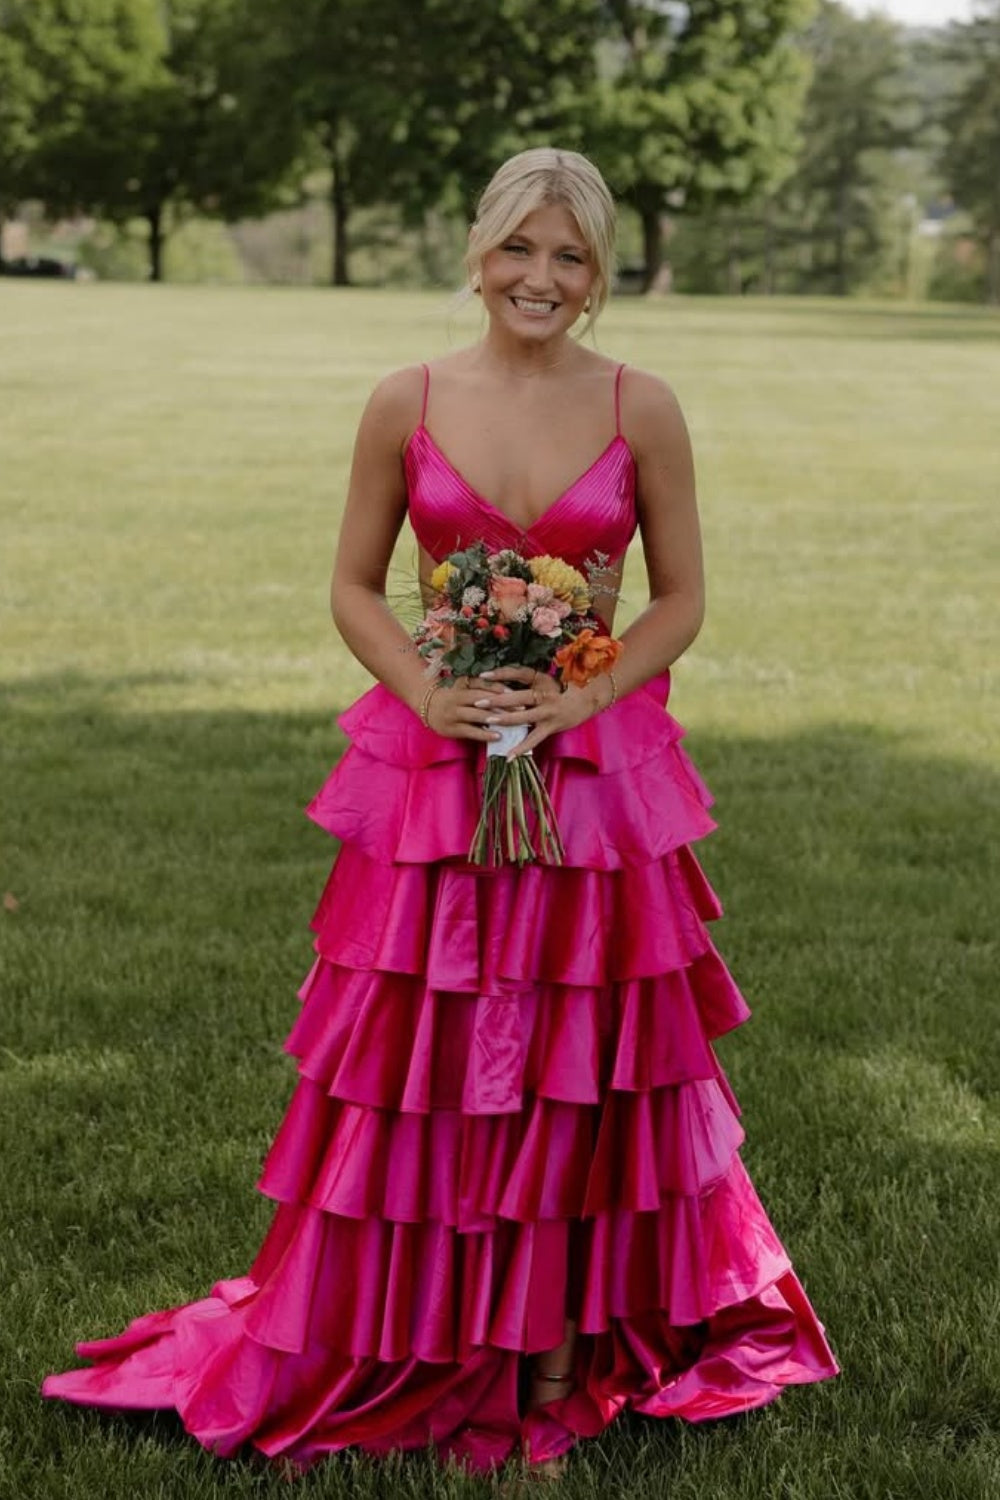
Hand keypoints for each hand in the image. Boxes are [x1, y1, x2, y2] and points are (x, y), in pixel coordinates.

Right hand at [422, 674, 508, 742]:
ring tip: (511, 721)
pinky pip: (470, 731)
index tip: (515, 692)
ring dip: (494, 717)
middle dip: (502, 703)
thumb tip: (507, 689)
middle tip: (521, 708)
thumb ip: (480, 685)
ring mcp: (453, 713)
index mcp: (461, 685)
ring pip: (476, 715)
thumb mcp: (463, 685)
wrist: (426, 705)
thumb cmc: (452, 695)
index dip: (498, 688)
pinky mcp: (451, 728)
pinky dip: (484, 734)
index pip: (482, 684)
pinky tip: (498, 736)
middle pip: (481, 699)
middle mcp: (456, 698)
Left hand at [476, 664, 611, 757]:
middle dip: (496, 700)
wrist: (589, 699)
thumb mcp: (545, 679)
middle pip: (517, 697)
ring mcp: (548, 713)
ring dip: (505, 719)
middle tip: (478, 702)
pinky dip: (521, 748)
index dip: (500, 674)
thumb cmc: (563, 687)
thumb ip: (525, 680)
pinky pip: (533, 739)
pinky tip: (508, 756)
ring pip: (523, 717)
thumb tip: (499, 681)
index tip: (482, 675)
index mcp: (541, 680)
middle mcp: (544, 696)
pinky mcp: (551, 727)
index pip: (517, 674)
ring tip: (488, 721)